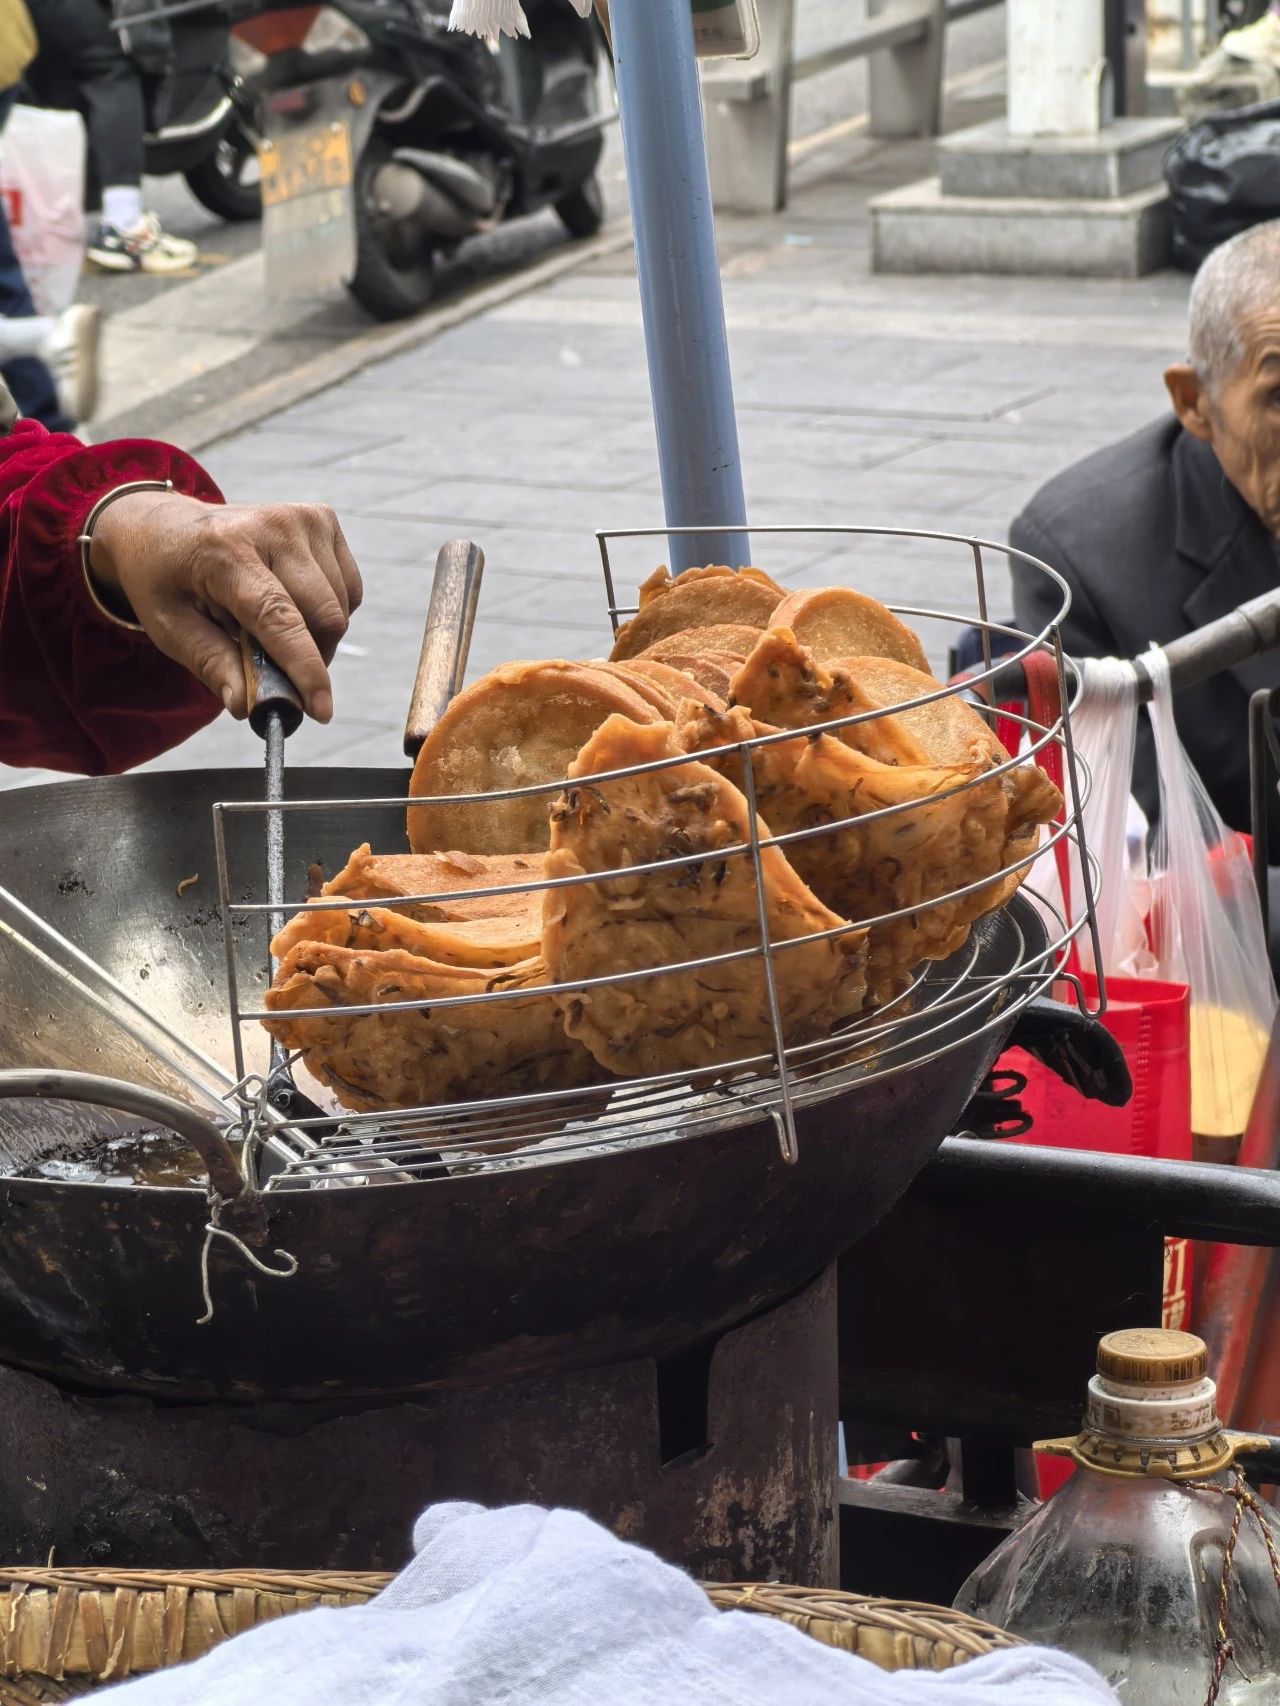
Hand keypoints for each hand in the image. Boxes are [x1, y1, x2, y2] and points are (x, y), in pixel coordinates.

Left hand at [88, 491, 362, 722]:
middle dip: (311, 659)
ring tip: (274, 630)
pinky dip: (328, 611)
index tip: (321, 711)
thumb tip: (247, 705)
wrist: (165, 526)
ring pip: (341, 606)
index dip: (305, 668)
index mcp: (224, 550)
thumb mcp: (169, 627)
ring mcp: (301, 518)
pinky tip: (294, 604)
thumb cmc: (166, 580)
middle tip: (279, 672)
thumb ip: (211, 665)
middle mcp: (271, 526)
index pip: (279, 617)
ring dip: (319, 636)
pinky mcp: (321, 519)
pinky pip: (347, 589)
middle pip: (324, 615)